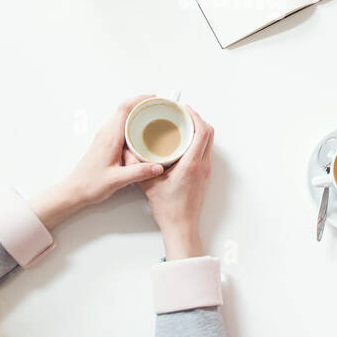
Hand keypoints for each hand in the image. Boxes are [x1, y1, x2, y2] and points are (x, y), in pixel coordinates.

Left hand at [57, 95, 166, 210]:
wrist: (74, 190)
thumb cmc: (90, 184)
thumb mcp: (118, 180)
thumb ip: (139, 173)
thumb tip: (158, 167)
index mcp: (110, 137)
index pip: (124, 109)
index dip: (139, 99)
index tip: (153, 98)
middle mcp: (106, 134)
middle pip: (124, 109)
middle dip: (141, 104)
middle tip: (157, 107)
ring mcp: (104, 137)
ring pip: (121, 118)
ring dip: (136, 114)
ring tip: (152, 117)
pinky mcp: (104, 143)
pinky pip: (119, 127)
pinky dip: (131, 124)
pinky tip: (139, 133)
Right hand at [125, 107, 213, 259]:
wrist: (181, 227)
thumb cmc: (169, 209)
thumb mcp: (148, 185)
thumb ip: (137, 167)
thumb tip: (127, 151)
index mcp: (191, 164)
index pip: (202, 132)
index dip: (195, 116)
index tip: (184, 109)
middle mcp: (202, 166)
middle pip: (209, 133)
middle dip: (197, 119)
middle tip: (182, 113)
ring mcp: (206, 171)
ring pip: (209, 142)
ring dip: (199, 130)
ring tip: (183, 125)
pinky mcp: (204, 176)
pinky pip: (205, 151)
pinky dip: (198, 141)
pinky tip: (184, 142)